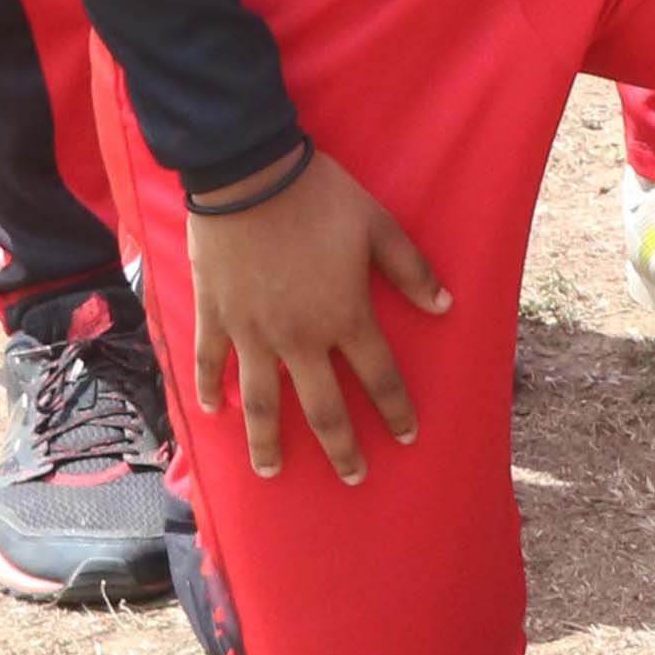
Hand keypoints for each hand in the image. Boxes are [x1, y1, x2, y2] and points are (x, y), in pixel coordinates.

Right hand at [188, 146, 445, 483]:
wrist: (250, 177)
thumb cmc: (322, 197)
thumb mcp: (379, 226)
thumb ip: (411, 270)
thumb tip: (445, 307)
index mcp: (344, 316)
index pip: (378, 376)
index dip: (396, 409)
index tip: (407, 437)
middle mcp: (299, 337)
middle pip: (323, 407)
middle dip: (341, 447)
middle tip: (353, 478)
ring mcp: (252, 333)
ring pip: (261, 403)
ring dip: (268, 441)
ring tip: (272, 472)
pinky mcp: (215, 318)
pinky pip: (210, 365)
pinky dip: (210, 392)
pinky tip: (214, 415)